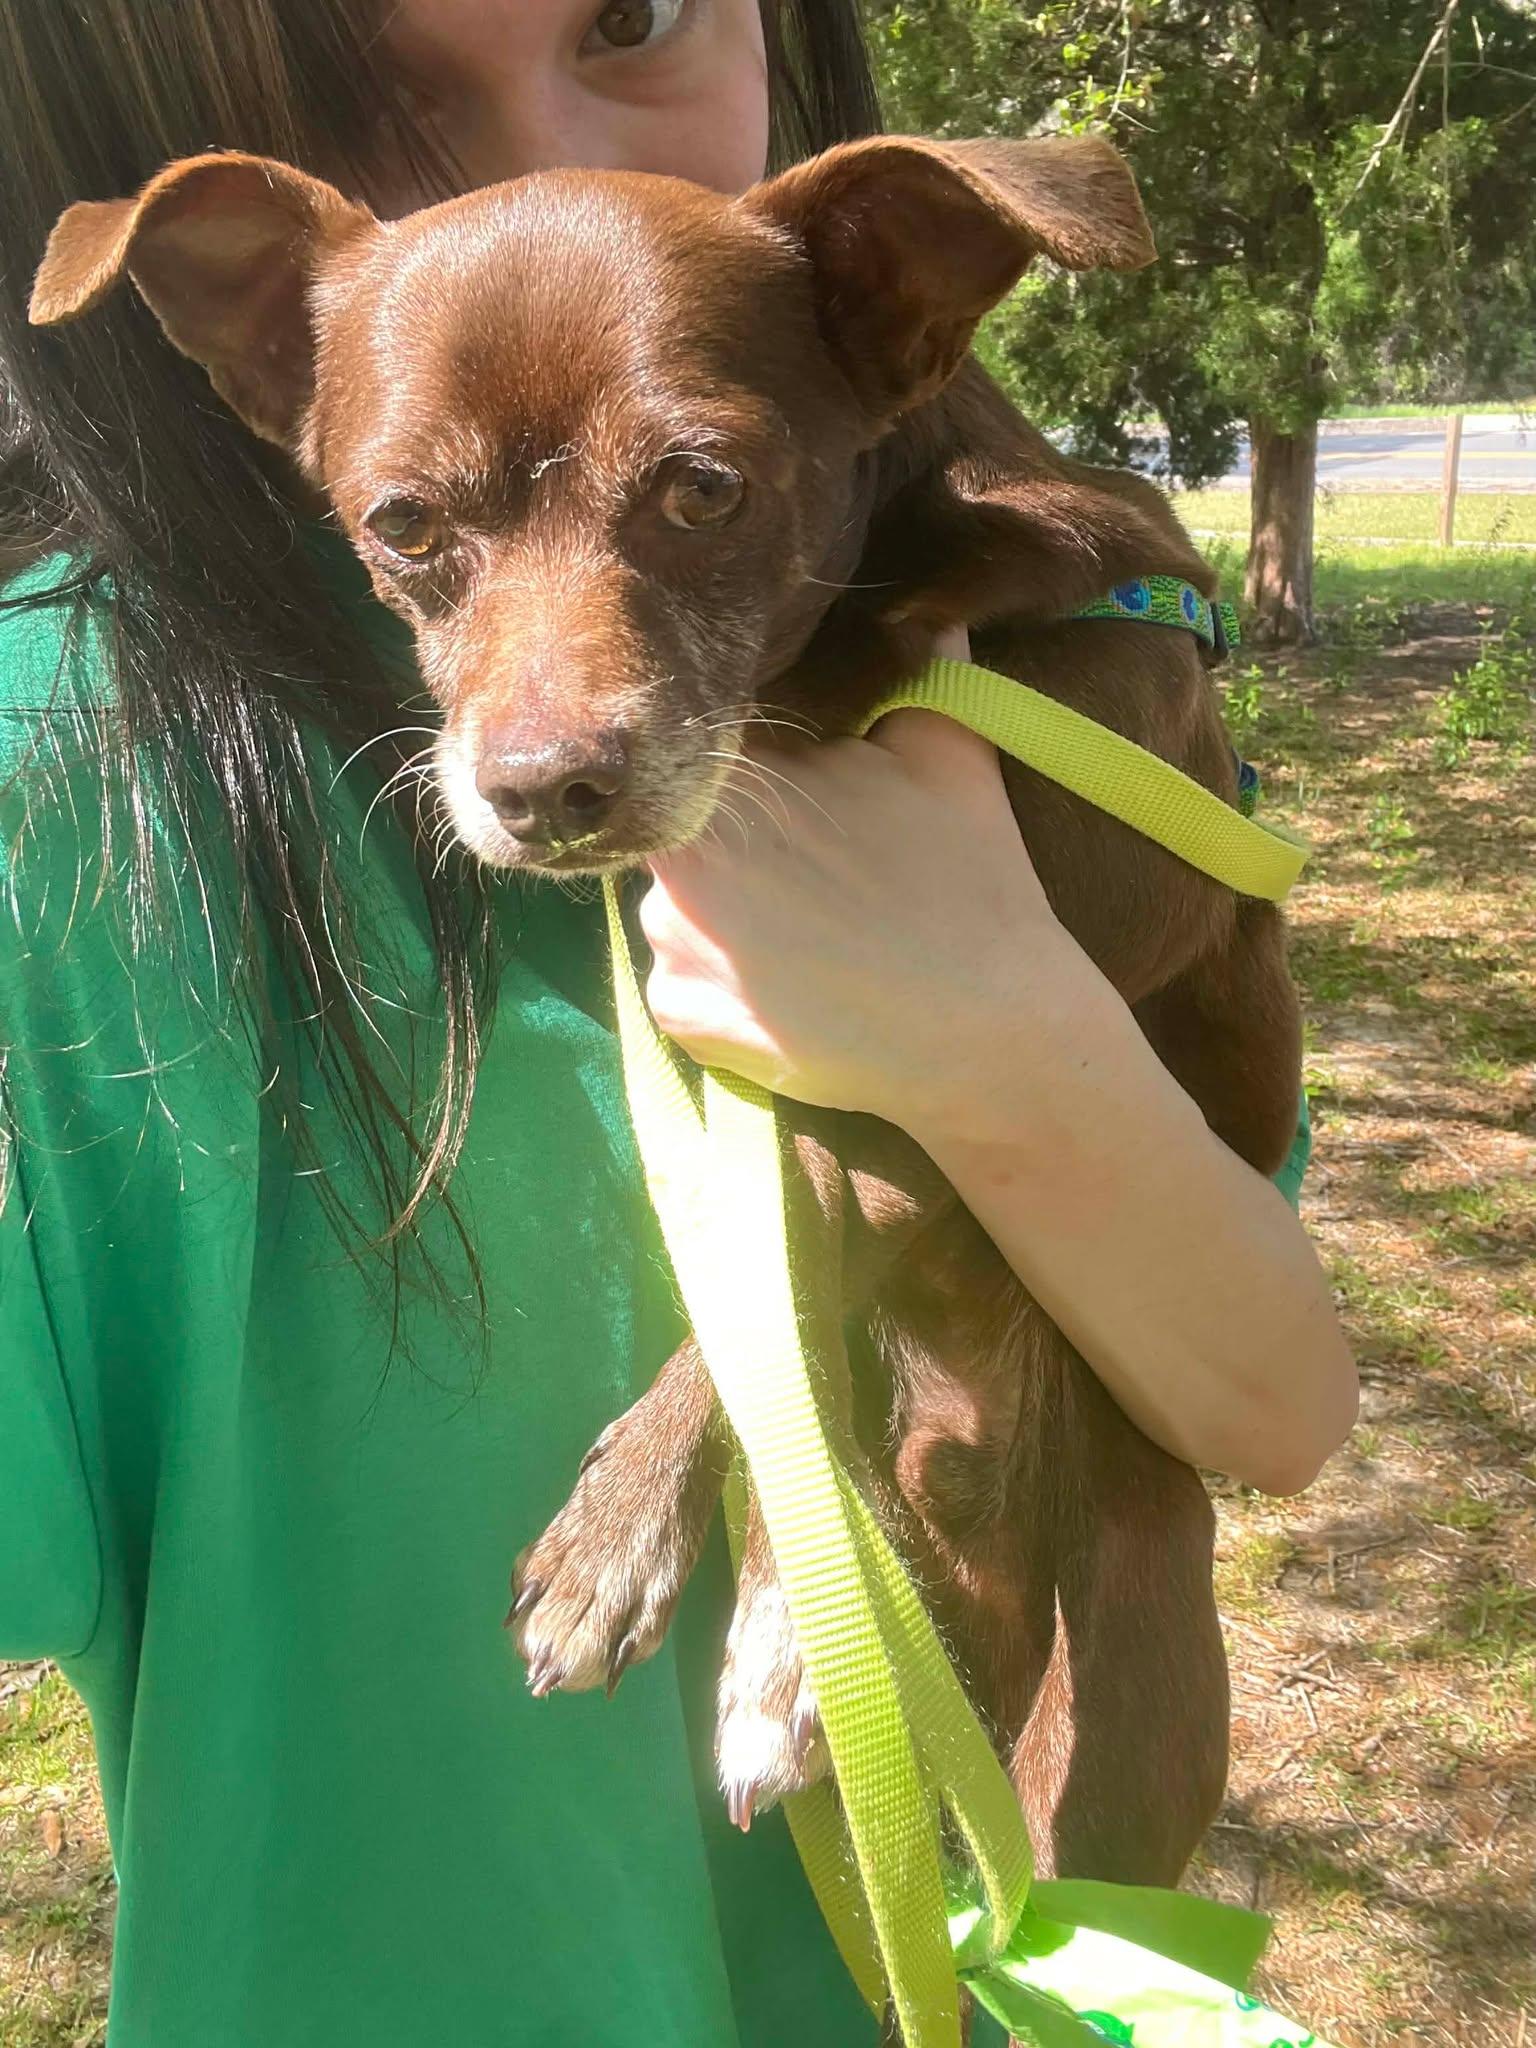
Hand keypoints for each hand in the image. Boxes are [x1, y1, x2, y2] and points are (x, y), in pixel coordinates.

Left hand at [639, 629, 1113, 1144]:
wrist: (987, 1032)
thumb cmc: (969, 885)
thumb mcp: (949, 750)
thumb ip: (921, 662)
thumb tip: (925, 600)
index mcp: (727, 791)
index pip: (708, 764)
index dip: (758, 781)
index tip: (807, 811)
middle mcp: (673, 870)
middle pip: (691, 842)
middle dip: (742, 852)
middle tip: (820, 878)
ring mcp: (671, 954)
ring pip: (682, 916)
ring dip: (730, 921)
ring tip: (814, 938)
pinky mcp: (680, 1024)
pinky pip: (685, 989)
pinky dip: (728, 991)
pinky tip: (797, 990)